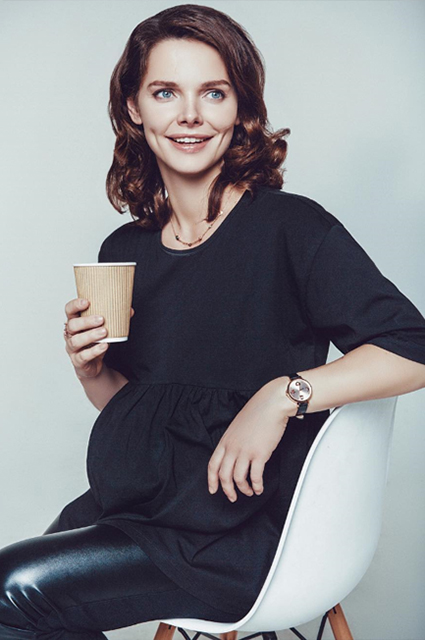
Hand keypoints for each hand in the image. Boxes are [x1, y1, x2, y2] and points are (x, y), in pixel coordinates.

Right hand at [64, 298, 134, 378]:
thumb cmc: (95, 343)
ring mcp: (72, 348)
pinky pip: (83, 356)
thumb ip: (114, 319)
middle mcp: (70, 335)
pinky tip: (104, 346)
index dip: (75, 305)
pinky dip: (94, 350)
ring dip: (90, 335)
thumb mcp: (102, 329)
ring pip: (76, 341)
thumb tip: (129, 310)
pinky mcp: (78, 361)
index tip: (87, 302)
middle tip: (101, 319)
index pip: (69, 310)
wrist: (93, 365)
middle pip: (72, 325)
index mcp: (75, 323)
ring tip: (104, 332)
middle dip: (86, 321)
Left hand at [207, 377, 297, 501]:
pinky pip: (255, 476)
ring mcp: (245, 451)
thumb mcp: (237, 426)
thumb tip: (234, 454)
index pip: (213, 465)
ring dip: (244, 489)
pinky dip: (257, 486)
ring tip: (249, 491)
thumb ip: (233, 440)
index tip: (213, 489)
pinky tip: (259, 488)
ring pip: (238, 479)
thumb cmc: (257, 412)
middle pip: (224, 475)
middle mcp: (233, 447)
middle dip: (227, 490)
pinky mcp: (260, 454)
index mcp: (225, 440)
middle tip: (232, 497)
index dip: (212, 480)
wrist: (271, 404)